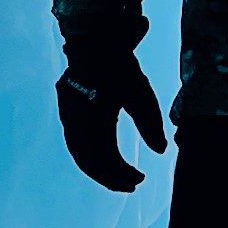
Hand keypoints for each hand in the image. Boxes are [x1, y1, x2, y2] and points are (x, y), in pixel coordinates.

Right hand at [57, 43, 167, 192]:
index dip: (122, 175)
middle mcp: (77, 124)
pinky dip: (88, 155)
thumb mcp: (142, 96)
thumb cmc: (121, 68)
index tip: (139, 180)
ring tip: (118, 176)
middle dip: (110, 177)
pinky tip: (103, 157)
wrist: (94, 42)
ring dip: (98, 169)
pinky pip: (74, 142)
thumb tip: (161, 151)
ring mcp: (68, 118)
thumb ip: (151, 125)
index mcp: (96, 123)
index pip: (107, 160)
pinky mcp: (66, 112)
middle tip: (131, 185)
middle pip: (90, 163)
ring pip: (79, 154)